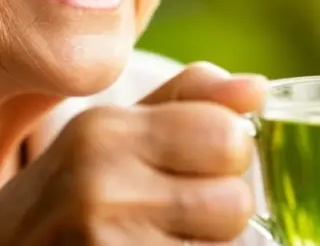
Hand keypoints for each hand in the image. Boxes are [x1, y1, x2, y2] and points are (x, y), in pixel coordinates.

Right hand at [0, 62, 266, 244]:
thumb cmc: (62, 197)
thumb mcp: (108, 135)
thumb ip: (186, 102)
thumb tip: (257, 88)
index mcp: (104, 132)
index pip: (228, 136)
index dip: (227, 153)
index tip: (199, 163)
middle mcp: (100, 187)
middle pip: (234, 200)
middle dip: (220, 208)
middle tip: (176, 212)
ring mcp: (105, 245)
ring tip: (160, 238)